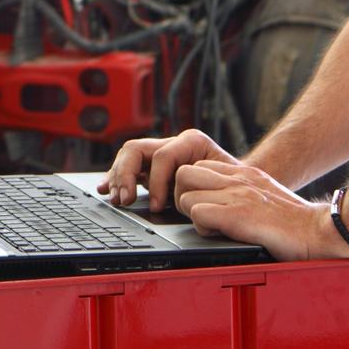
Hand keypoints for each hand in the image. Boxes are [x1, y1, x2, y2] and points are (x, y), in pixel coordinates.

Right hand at [98, 127, 237, 207]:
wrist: (243, 184)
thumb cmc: (238, 183)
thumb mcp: (229, 181)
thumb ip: (209, 185)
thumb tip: (187, 199)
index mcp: (192, 141)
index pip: (162, 156)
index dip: (155, 182)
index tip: (156, 207)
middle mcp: (173, 143)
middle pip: (136, 149)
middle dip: (125, 174)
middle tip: (124, 199)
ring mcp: (161, 153)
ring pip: (128, 156)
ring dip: (117, 177)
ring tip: (116, 198)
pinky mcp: (154, 167)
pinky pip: (129, 167)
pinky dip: (116, 178)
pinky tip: (105, 188)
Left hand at [171, 159, 348, 261]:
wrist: (322, 230)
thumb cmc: (296, 221)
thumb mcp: (265, 194)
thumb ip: (242, 192)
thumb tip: (220, 204)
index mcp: (243, 172)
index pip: (197, 167)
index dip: (194, 187)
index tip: (204, 205)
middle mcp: (236, 179)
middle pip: (183, 174)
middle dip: (183, 197)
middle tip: (200, 216)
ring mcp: (236, 195)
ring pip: (185, 195)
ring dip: (192, 214)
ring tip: (213, 227)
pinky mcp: (238, 215)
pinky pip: (198, 215)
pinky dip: (203, 228)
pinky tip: (222, 235)